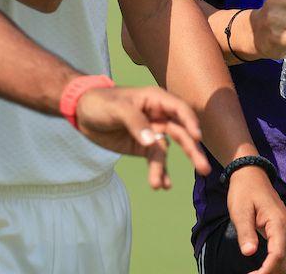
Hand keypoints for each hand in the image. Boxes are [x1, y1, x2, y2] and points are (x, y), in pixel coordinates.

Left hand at [75, 85, 211, 189]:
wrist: (81, 112)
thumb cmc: (100, 102)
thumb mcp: (116, 109)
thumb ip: (135, 123)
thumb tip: (153, 142)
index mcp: (155, 99)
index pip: (180, 109)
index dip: (191, 122)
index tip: (198, 139)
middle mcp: (158, 115)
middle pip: (180, 132)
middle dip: (192, 151)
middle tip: (204, 169)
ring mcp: (151, 131)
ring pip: (166, 151)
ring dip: (164, 168)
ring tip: (161, 185)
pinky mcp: (142, 146)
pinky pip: (154, 160)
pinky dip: (158, 172)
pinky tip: (160, 186)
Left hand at [225, 166, 285, 273]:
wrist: (251, 175)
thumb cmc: (244, 191)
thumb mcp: (239, 210)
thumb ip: (245, 232)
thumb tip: (249, 253)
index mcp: (278, 222)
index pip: (277, 254)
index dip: (266, 270)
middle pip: (284, 260)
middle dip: (269, 273)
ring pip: (285, 259)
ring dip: (271, 270)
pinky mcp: (285, 231)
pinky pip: (282, 253)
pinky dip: (273, 264)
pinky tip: (261, 270)